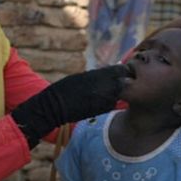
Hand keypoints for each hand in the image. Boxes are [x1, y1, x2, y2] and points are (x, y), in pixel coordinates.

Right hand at [11, 64, 128, 146]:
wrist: (56, 105)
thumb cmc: (66, 87)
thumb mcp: (83, 76)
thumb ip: (99, 75)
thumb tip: (110, 74)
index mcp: (101, 75)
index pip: (122, 70)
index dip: (122, 72)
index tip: (119, 73)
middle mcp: (107, 87)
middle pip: (124, 83)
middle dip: (122, 83)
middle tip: (115, 84)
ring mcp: (106, 99)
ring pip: (119, 95)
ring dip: (115, 93)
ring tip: (104, 93)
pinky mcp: (103, 110)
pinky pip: (112, 104)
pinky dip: (109, 102)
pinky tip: (99, 101)